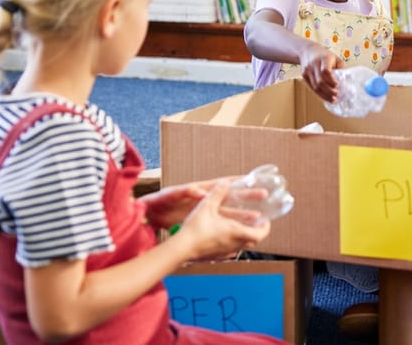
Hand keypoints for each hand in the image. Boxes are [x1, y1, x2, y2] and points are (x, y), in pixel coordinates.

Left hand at [143, 177, 263, 228]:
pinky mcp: (200, 225)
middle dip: (248, 197)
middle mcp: (204, 201)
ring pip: (228, 214)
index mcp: (198, 190)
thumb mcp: (169, 196)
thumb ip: (183, 192)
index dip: (237, 181)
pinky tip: (240, 233)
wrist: (147, 217)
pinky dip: (230, 228)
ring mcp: (203, 214)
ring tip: (258, 218)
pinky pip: (219, 226)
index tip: (253, 178)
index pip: (222, 184)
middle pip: (230, 198)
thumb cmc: (157, 203)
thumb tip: (198, 190)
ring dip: (243, 215)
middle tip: (264, 195)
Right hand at [174, 182, 270, 261]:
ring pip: (242, 246)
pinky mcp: (216, 256)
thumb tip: (225, 182)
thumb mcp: (207, 205)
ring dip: (246, 236)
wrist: (181, 248)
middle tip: (256, 221)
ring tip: (242, 227)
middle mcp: (234, 244)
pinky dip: (233, 244)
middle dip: (258, 231)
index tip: (265, 219)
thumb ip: (218, 193)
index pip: (260, 233)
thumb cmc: (196, 228)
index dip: (266, 226)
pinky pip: (230, 251)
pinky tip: (227, 238)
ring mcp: (225, 252)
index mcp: (237, 232)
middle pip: (254, 241)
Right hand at [299, 43, 342, 102]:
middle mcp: (314, 64)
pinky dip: (319, 94)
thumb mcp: (335, 58)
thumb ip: (340, 68)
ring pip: (315, 86)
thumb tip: (345, 81)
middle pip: (320, 81)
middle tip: (337, 95)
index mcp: (324, 58)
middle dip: (329, 90)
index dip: (332, 80)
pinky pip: (312, 87)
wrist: (307, 51)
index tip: (338, 85)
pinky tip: (326, 97)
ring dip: (324, 95)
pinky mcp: (304, 75)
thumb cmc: (324, 56)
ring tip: (333, 99)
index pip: (326, 71)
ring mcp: (307, 70)